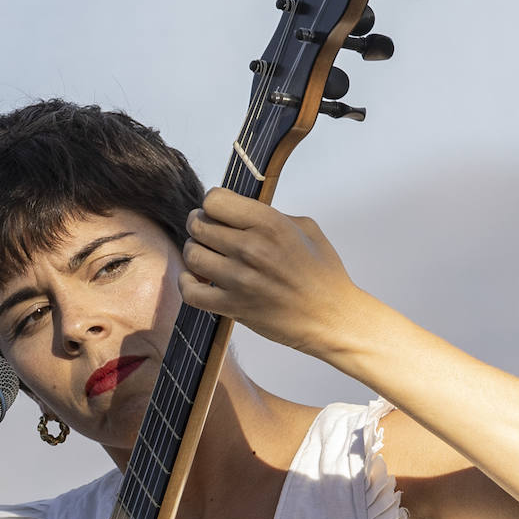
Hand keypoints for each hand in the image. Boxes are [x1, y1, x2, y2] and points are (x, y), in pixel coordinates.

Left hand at [179, 187, 363, 358]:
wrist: (331, 318)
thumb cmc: (323, 274)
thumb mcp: (305, 229)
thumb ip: (271, 215)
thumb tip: (241, 211)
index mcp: (270, 223)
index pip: (215, 200)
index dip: (211, 204)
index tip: (218, 212)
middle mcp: (251, 248)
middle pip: (199, 225)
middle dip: (199, 225)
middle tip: (207, 232)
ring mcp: (239, 279)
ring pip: (192, 255)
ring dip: (193, 252)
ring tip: (205, 256)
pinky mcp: (233, 307)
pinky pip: (191, 292)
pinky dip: (186, 283)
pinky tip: (196, 280)